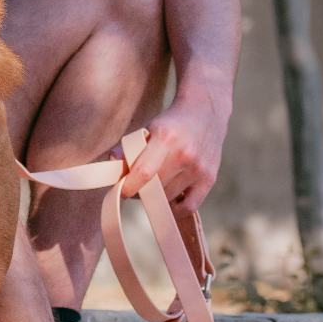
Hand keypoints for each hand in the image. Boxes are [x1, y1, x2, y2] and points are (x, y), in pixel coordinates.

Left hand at [119, 96, 226, 215]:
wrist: (205, 112)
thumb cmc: (171, 124)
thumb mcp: (148, 127)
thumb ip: (128, 147)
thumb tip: (112, 164)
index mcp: (167, 137)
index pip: (144, 172)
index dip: (129, 186)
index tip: (120, 191)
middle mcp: (186, 153)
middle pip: (155, 187)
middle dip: (139, 191)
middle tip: (134, 187)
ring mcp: (199, 167)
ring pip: (168, 197)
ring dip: (155, 198)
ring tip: (151, 188)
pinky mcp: (210, 178)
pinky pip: (189, 207)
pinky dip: (174, 209)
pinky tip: (167, 199)